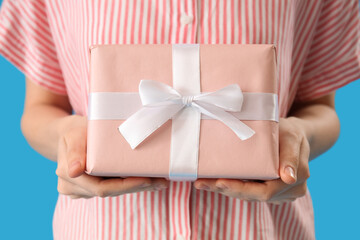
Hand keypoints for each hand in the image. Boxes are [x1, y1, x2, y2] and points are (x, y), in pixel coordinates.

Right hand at [56, 115, 168, 198]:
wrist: (67, 133)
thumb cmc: (73, 130)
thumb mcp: (74, 134)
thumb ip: (75, 150)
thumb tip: (74, 171)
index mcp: (68, 176)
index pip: (102, 188)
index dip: (126, 186)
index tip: (148, 180)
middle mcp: (73, 188)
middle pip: (111, 192)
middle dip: (138, 186)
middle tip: (161, 181)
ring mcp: (81, 191)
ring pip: (114, 191)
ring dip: (137, 186)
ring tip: (160, 180)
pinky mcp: (90, 188)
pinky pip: (113, 187)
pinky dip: (130, 183)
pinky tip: (149, 180)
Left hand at [193, 117, 310, 203]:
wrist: (295, 136)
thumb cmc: (291, 133)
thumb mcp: (292, 137)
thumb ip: (291, 156)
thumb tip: (288, 178)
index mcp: (295, 180)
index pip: (265, 191)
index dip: (241, 189)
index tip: (220, 182)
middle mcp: (287, 192)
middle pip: (252, 196)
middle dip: (226, 190)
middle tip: (202, 183)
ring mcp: (277, 193)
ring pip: (247, 195)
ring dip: (224, 190)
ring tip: (202, 182)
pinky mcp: (266, 189)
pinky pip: (247, 191)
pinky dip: (230, 186)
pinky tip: (211, 181)